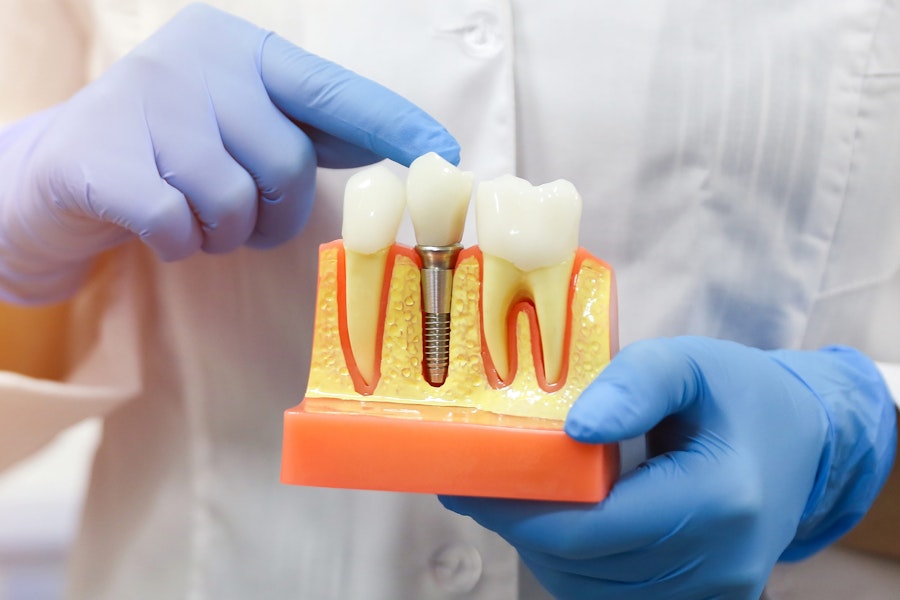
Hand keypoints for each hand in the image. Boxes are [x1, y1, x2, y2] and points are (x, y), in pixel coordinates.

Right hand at [0, 3, 457, 303]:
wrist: (65, 171)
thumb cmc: (176, 151)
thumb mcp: (243, 124)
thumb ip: (312, 133)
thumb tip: (409, 153)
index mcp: (240, 49)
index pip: (329, 89)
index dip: (389, 123)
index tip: (443, 151)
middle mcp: (193, 61)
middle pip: (286, 163)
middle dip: (277, 211)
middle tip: (243, 217)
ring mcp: (141, 104)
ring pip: (234, 202)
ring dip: (225, 233)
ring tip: (196, 216)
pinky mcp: (99, 159)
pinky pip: (180, 228)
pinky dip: (179, 244)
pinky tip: (158, 227)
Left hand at [441, 337, 895, 598]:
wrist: (804, 440)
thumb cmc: (739, 394)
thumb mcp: (689, 363)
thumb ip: (635, 384)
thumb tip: (574, 427)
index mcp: (718, 497)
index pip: (594, 527)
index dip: (524, 511)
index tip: (474, 483)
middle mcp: (720, 561)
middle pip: (587, 565)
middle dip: (521, 528)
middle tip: (478, 488)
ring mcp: (715, 590)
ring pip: (594, 590)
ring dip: (544, 549)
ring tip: (514, 501)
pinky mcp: (705, 599)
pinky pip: (617, 596)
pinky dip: (576, 565)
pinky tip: (559, 523)